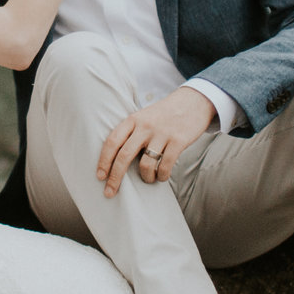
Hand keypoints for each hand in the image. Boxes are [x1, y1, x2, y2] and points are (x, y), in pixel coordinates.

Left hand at [96, 86, 217, 197]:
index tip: (99, 176)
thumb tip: (116, 160)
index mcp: (133, 119)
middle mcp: (145, 126)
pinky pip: (165, 166)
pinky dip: (162, 176)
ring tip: (149, 178)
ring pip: (145, 165)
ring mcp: (162, 133)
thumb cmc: (164, 114)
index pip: (112, 141)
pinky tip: (162, 176)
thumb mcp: (144, 117)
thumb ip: (131, 133)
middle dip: (115, 177)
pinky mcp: (178, 141)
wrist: (193, 101)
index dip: (104, 160)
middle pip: (124, 155)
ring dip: (145, 178)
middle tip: (109, 192)